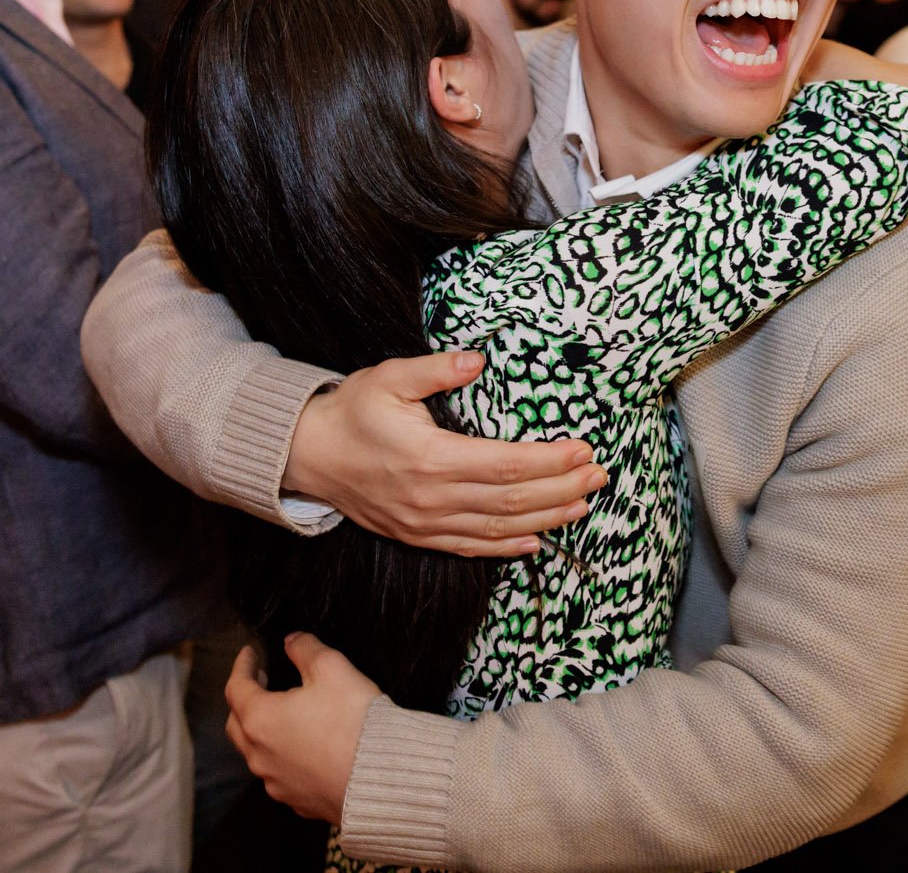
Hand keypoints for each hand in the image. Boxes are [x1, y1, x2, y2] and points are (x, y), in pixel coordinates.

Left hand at [224, 633, 376, 823]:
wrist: (382, 775)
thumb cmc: (353, 718)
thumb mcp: (332, 668)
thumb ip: (306, 649)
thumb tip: (291, 641)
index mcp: (261, 720)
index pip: (236, 687)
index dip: (242, 665)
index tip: (250, 651)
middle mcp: (259, 756)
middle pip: (237, 725)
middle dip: (243, 700)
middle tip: (260, 681)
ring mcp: (276, 783)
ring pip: (256, 754)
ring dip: (261, 731)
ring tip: (281, 714)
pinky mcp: (296, 801)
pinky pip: (279, 774)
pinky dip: (282, 756)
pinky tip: (302, 748)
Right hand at [287, 350, 607, 556]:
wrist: (307, 455)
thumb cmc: (352, 410)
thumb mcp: (389, 377)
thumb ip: (435, 369)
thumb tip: (477, 358)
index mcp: (431, 457)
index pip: (507, 465)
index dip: (551, 460)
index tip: (584, 448)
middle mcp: (432, 498)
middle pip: (513, 501)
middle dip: (563, 489)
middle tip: (600, 475)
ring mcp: (425, 523)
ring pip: (499, 529)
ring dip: (548, 519)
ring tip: (584, 505)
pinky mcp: (418, 536)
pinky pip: (471, 548)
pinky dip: (508, 548)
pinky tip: (538, 541)